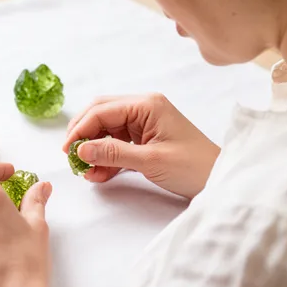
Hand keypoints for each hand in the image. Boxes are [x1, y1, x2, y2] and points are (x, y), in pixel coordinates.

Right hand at [63, 94, 218, 198]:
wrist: (219, 181)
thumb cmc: (193, 167)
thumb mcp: (150, 161)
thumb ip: (113, 153)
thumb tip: (82, 149)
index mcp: (146, 105)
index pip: (102, 110)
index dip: (80, 130)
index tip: (67, 151)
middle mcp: (143, 108)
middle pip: (101, 114)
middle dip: (83, 135)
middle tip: (72, 157)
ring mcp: (144, 123)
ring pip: (106, 130)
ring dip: (94, 149)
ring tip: (86, 172)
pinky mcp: (145, 139)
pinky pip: (117, 144)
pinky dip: (106, 158)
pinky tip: (98, 174)